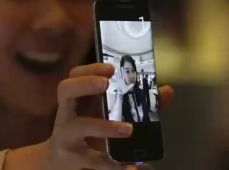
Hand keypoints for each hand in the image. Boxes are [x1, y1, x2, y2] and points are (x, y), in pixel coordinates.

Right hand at [4, 63, 173, 169]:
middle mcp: (67, 112)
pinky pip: (92, 160)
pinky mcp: (73, 157)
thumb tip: (167, 91)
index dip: (89, 68)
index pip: (75, 75)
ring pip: (79, 126)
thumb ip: (139, 102)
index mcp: (77, 98)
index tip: (110, 68)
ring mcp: (66, 135)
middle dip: (84, 84)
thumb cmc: (87, 130)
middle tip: (105, 84)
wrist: (61, 159)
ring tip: (128, 129)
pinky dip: (112, 164)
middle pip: (65, 90)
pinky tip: (129, 167)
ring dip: (103, 126)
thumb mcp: (106, 114)